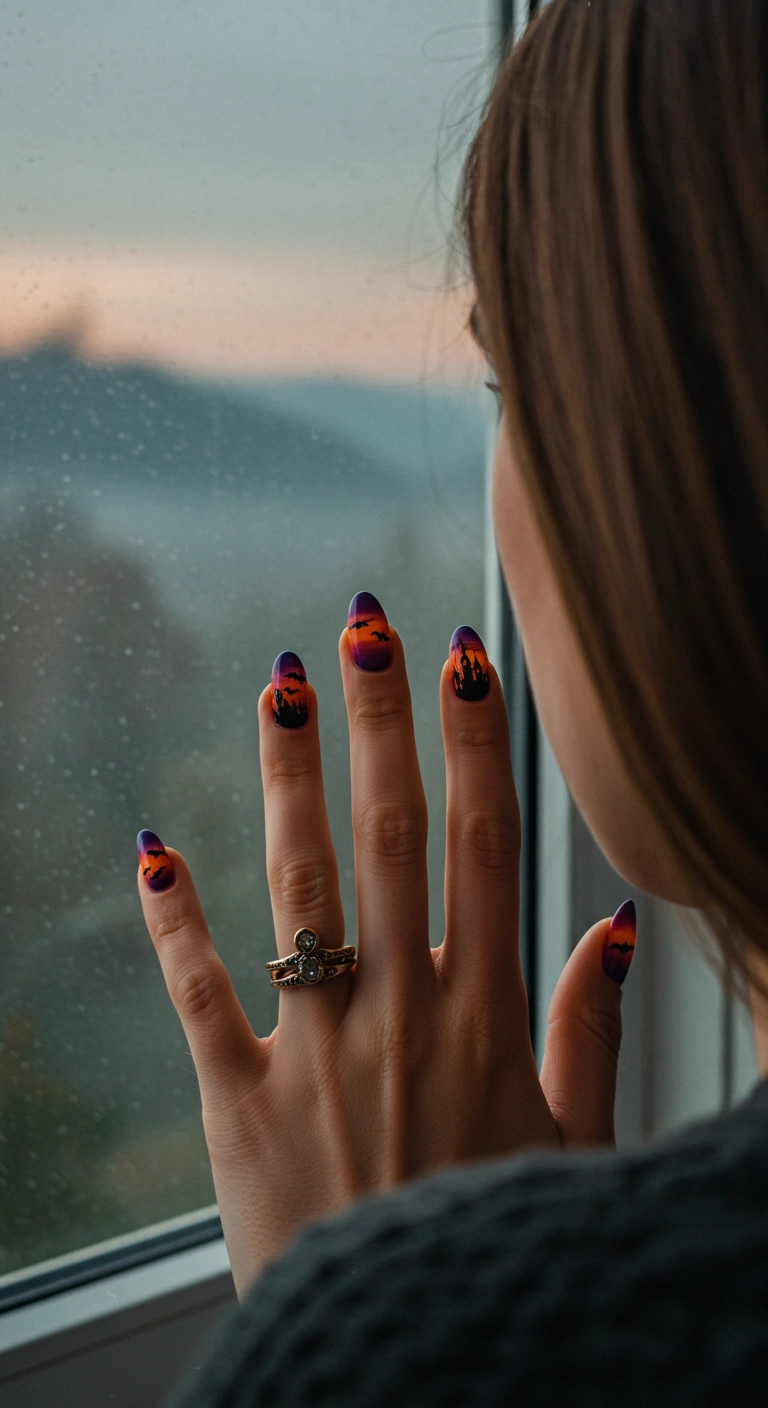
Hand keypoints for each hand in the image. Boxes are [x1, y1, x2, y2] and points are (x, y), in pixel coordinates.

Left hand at [137, 605, 631, 1295]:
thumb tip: (612, 925)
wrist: (415, 1362)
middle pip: (393, 835)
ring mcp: (319, 1051)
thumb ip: (588, 1028)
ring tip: (277, 686)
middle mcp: (405, 1010)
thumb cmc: (497, 1239)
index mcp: (489, 1012)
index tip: (463, 658)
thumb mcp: (575, 1143)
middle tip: (364, 626)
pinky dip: (175, 919)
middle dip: (380, 721)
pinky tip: (154, 846)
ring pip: (301, 886)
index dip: (474, 741)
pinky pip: (201, 992)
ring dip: (287, 778)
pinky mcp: (242, 1101)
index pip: (486, 842)